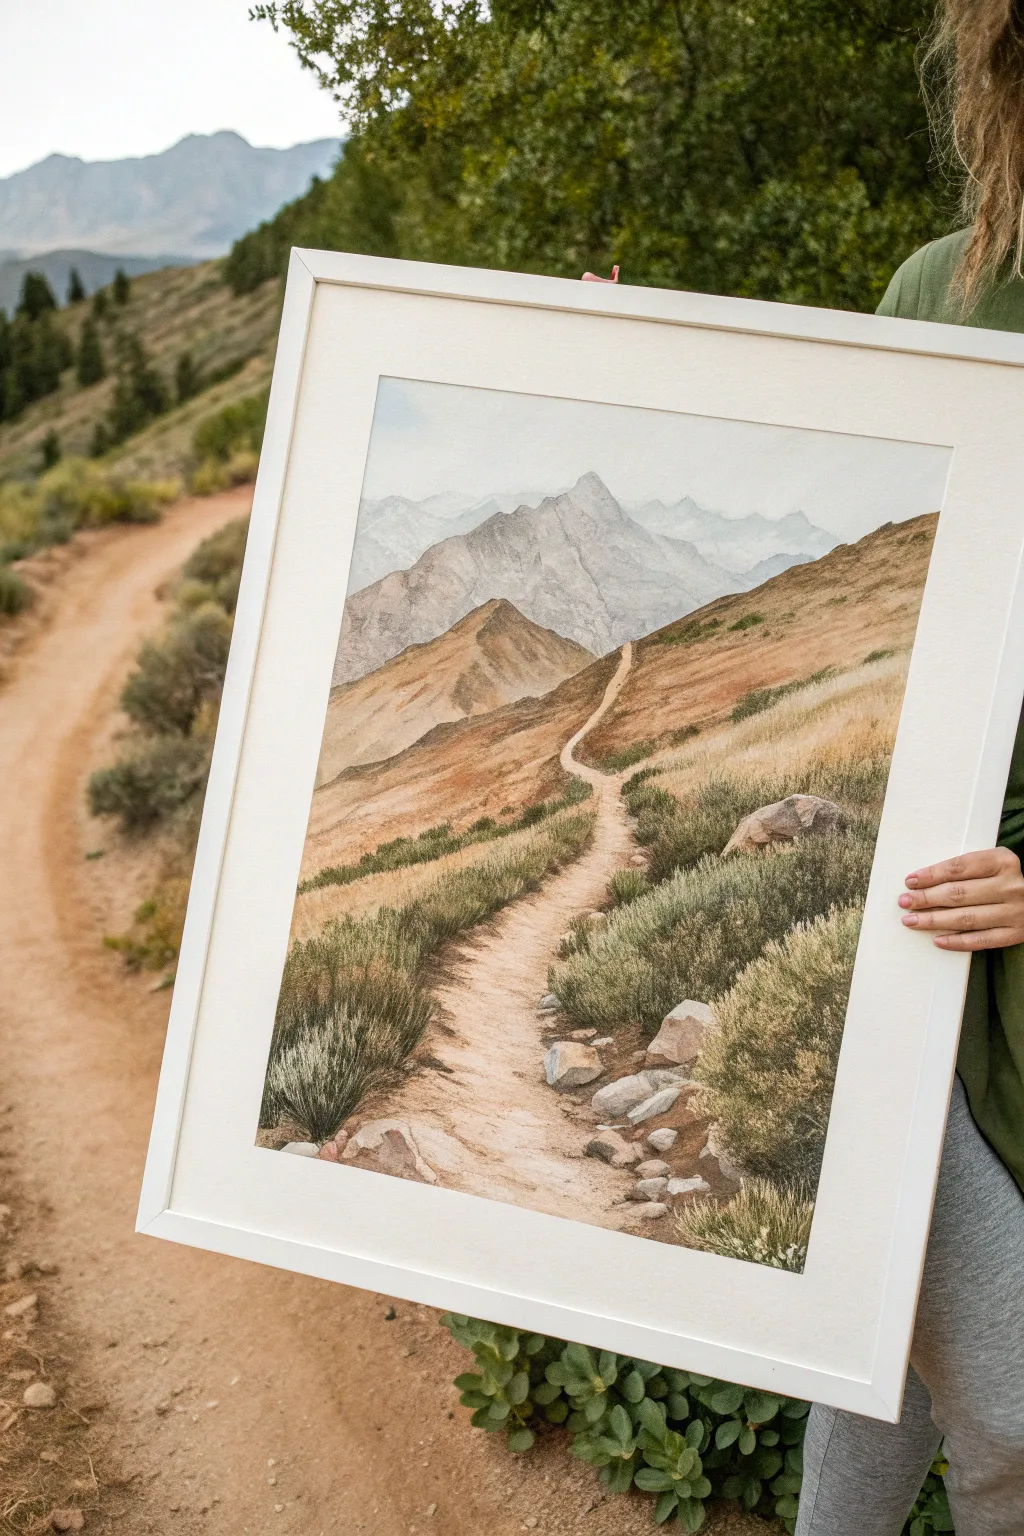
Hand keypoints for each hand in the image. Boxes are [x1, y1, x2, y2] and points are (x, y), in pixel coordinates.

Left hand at [899, 848, 1023, 950]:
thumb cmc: (1005, 878)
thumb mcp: (991, 863)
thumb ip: (965, 869)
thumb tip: (922, 882)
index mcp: (1003, 861)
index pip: (959, 868)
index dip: (932, 875)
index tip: (910, 881)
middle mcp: (1011, 886)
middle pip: (959, 893)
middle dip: (927, 898)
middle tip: (904, 902)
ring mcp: (1015, 912)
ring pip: (967, 918)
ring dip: (934, 921)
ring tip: (911, 920)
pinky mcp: (1015, 934)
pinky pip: (981, 940)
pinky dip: (957, 941)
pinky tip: (937, 940)